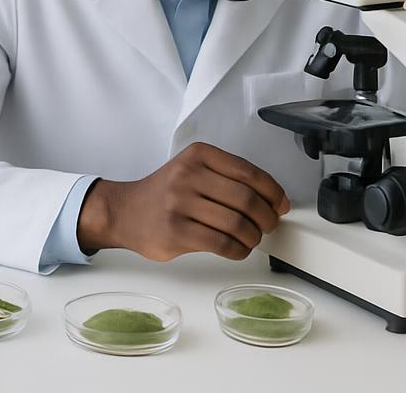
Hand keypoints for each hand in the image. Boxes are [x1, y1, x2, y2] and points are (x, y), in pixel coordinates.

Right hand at [76, 142, 289, 261]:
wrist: (125, 212)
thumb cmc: (165, 193)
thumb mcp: (191, 170)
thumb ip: (227, 178)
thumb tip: (273, 201)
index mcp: (198, 155)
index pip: (248, 171)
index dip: (273, 191)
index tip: (280, 204)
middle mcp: (188, 175)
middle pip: (246, 199)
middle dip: (267, 217)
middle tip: (269, 225)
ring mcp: (180, 204)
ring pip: (237, 224)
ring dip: (254, 237)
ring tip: (252, 239)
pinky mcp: (176, 232)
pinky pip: (222, 244)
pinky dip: (239, 250)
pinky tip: (238, 249)